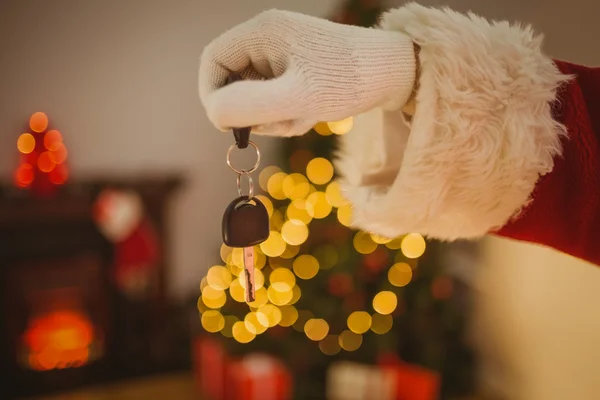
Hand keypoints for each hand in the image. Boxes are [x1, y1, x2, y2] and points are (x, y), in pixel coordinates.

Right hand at [199, 9, 415, 136]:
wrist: (393, 74)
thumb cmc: (348, 82)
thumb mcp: (299, 98)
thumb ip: (252, 105)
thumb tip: (214, 112)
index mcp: (261, 32)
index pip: (213, 61)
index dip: (211, 95)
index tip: (228, 126)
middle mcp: (267, 37)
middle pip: (233, 81)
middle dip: (252, 110)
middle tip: (281, 123)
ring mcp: (281, 52)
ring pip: (255, 94)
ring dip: (273, 116)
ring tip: (304, 117)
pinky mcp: (295, 67)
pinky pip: (275, 96)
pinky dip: (287, 113)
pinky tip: (311, 114)